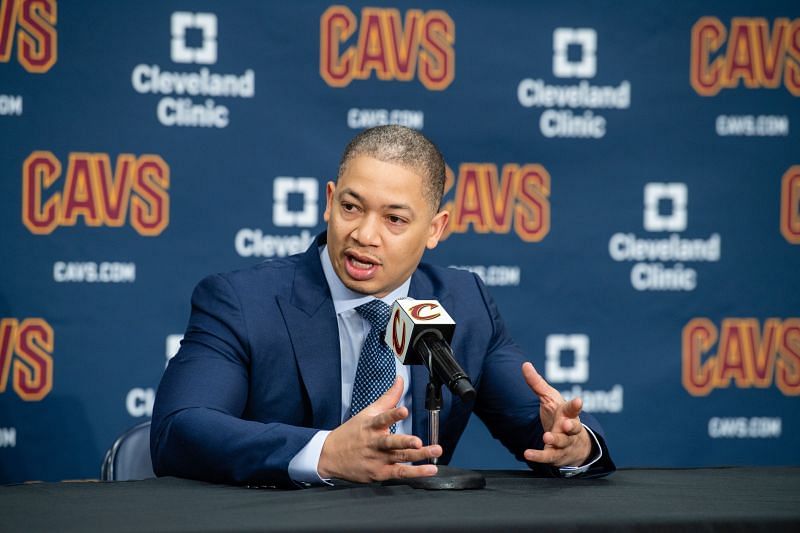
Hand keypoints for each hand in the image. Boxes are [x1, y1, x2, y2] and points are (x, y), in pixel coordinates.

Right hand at [318, 376, 441, 482]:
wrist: (329, 456)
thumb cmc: (351, 433)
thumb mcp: (367, 413)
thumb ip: (388, 398)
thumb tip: (400, 380)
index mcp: (371, 426)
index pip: (382, 418)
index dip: (393, 414)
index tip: (404, 410)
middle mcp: (375, 443)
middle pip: (391, 443)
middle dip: (406, 442)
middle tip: (418, 442)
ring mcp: (378, 459)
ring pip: (400, 458)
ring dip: (418, 456)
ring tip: (433, 451)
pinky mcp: (380, 473)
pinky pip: (400, 473)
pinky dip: (415, 472)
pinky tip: (429, 469)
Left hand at [521, 362, 591, 467]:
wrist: (572, 443)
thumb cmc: (560, 415)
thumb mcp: (549, 398)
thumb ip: (537, 383)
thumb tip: (524, 364)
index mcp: (568, 413)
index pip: (573, 408)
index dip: (576, 405)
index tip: (578, 401)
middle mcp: (569, 429)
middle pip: (573, 427)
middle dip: (571, 426)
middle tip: (566, 424)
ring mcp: (564, 443)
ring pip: (562, 443)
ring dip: (556, 440)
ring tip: (547, 437)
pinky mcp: (556, 455)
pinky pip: (548, 457)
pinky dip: (538, 456)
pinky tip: (528, 454)